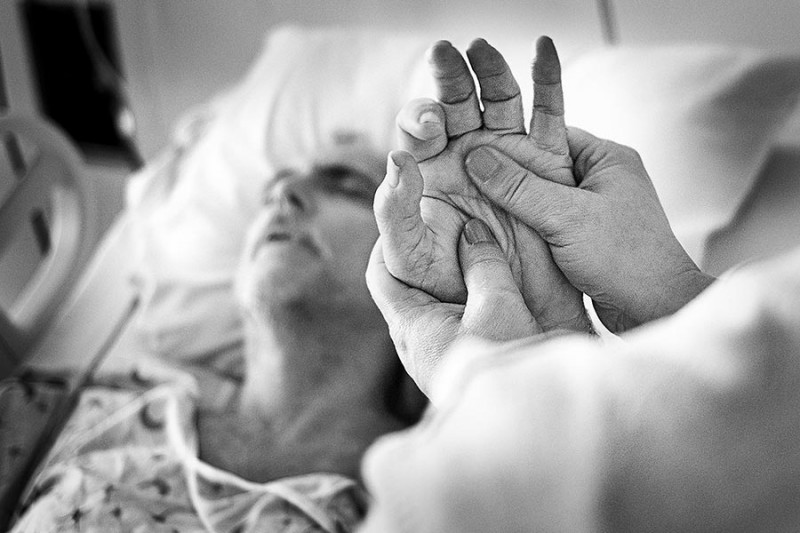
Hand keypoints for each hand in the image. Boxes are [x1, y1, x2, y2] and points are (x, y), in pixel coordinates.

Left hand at [366, 218, 539, 396]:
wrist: (522, 427)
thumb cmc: (507, 365)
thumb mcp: (500, 306)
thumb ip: (484, 263)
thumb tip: (472, 233)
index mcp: (411, 326)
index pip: (380, 273)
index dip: (387, 241)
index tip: (405, 215)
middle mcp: (412, 346)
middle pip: (403, 290)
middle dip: (418, 258)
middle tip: (441, 230)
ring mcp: (431, 361)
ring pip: (426, 309)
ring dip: (441, 282)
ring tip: (466, 255)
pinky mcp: (453, 370)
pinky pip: (445, 328)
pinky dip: (457, 304)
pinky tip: (483, 294)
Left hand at [374, 37, 589, 331]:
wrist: (506, 312)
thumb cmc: (450, 287)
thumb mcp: (409, 255)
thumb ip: (394, 210)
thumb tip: (397, 160)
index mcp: (429, 171)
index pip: (418, 128)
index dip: (420, 118)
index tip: (431, 127)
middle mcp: (465, 155)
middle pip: (455, 103)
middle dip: (449, 78)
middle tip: (444, 54)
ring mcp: (506, 154)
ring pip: (499, 100)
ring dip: (492, 72)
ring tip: (483, 50)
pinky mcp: (545, 161)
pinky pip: (548, 115)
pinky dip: (548, 80)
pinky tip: (544, 50)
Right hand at [464, 127, 715, 331]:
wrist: (656, 310)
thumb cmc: (626, 258)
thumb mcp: (567, 217)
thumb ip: (520, 188)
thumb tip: (476, 158)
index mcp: (607, 158)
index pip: (549, 136)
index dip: (511, 142)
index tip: (476, 149)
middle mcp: (602, 179)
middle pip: (542, 166)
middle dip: (508, 176)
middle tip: (469, 178)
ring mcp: (594, 209)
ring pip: (541, 198)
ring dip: (515, 206)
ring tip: (478, 206)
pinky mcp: (586, 237)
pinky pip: (546, 223)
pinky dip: (526, 228)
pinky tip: (501, 234)